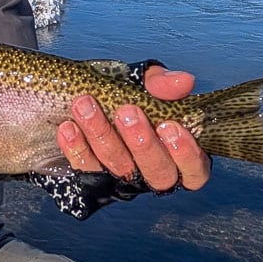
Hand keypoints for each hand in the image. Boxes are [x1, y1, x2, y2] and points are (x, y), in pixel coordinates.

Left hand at [56, 66, 211, 191]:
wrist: (78, 99)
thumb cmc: (122, 94)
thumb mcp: (141, 83)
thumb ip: (161, 83)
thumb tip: (183, 81)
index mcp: (177, 153)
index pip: (194, 169)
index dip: (186, 153)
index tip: (169, 126)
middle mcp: (152, 172)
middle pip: (157, 173)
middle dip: (142, 142)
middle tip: (126, 112)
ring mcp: (122, 180)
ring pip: (119, 169)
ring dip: (103, 136)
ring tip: (86, 106)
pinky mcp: (91, 180)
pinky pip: (85, 170)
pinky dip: (76, 148)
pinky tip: (68, 128)